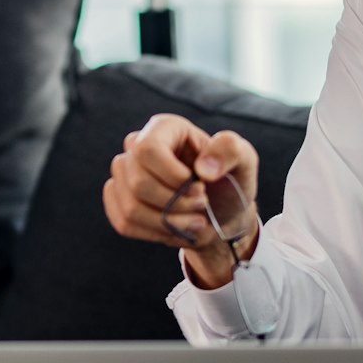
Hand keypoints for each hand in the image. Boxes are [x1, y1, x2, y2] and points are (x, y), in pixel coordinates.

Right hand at [102, 113, 261, 289]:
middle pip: (136, 182)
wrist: (220, 213)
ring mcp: (124, 175)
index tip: (200, 189)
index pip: (147, 150)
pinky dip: (155, 233)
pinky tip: (175, 228)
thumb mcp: (243, 160)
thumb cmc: (229, 182)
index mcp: (163, 128)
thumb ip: (230, 151)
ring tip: (195, 222)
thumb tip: (202, 168)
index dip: (172, 176)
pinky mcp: (118, 200)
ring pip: (130, 207)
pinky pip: (124, 222)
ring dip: (167, 223)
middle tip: (201, 206)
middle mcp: (136, 147)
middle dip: (174, 204)